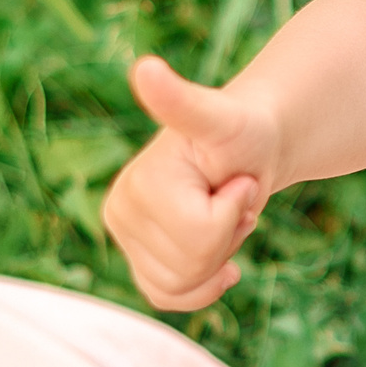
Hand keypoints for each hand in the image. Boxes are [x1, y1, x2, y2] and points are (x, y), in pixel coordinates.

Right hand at [100, 56, 282, 311]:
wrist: (246, 149)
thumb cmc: (240, 130)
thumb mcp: (221, 116)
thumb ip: (184, 103)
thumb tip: (146, 69)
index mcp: (136, 184)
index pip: (200, 233)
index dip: (235, 209)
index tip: (234, 177)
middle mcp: (119, 211)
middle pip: (192, 266)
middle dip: (228, 234)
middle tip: (231, 195)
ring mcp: (126, 240)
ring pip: (183, 286)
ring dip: (220, 255)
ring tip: (222, 213)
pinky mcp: (139, 262)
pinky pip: (169, 297)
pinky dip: (202, 286)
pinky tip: (220, 261)